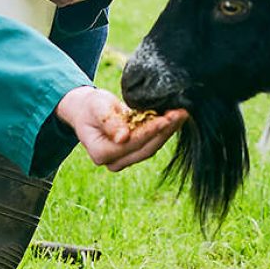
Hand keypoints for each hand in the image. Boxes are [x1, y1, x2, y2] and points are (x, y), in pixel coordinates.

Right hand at [55, 86, 187, 171]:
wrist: (88, 110)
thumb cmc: (90, 106)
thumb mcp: (96, 108)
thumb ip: (108, 122)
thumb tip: (122, 138)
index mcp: (101, 153)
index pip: (131, 144)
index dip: (149, 132)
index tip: (165, 119)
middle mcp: (113, 162)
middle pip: (145, 148)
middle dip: (164, 131)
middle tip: (181, 114)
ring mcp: (125, 160)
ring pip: (151, 147)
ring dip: (168, 131)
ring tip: (181, 114)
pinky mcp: (134, 153)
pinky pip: (151, 143)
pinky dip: (164, 130)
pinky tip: (175, 118)